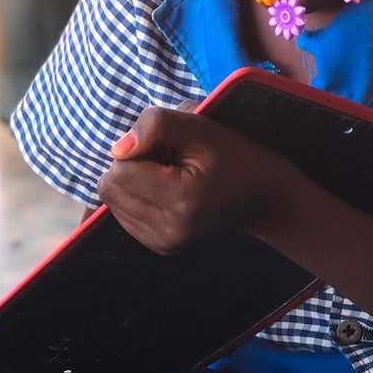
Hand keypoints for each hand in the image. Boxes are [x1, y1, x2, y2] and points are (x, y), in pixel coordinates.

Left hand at [97, 107, 300, 255]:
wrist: (261, 192)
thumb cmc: (231, 152)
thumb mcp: (200, 126)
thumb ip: (156, 125)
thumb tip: (117, 149)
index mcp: (182, 198)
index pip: (119, 171)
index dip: (138, 148)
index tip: (169, 147)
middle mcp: (171, 230)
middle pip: (111, 189)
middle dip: (131, 166)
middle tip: (169, 160)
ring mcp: (166, 243)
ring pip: (112, 203)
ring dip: (134, 183)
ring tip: (171, 176)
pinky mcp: (161, 247)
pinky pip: (123, 215)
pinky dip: (139, 198)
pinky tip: (169, 191)